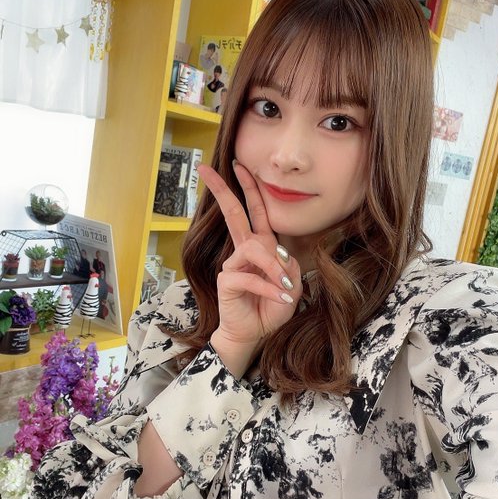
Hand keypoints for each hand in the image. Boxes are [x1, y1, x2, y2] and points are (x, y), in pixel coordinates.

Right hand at [197, 162, 301, 377]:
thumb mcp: (292, 285)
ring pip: (255, 250)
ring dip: (274, 268)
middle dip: (223, 190)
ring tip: (286, 288)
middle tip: (206, 169)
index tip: (238, 164)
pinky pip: (250, 277)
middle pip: (233, 214)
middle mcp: (244, 251)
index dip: (249, 188)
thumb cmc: (272, 307)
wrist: (256, 334)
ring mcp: (233, 265)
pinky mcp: (227, 281)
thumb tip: (278, 256)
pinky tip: (280, 298)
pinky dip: (268, 288)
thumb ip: (288, 266)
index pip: (254, 211)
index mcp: (260, 246)